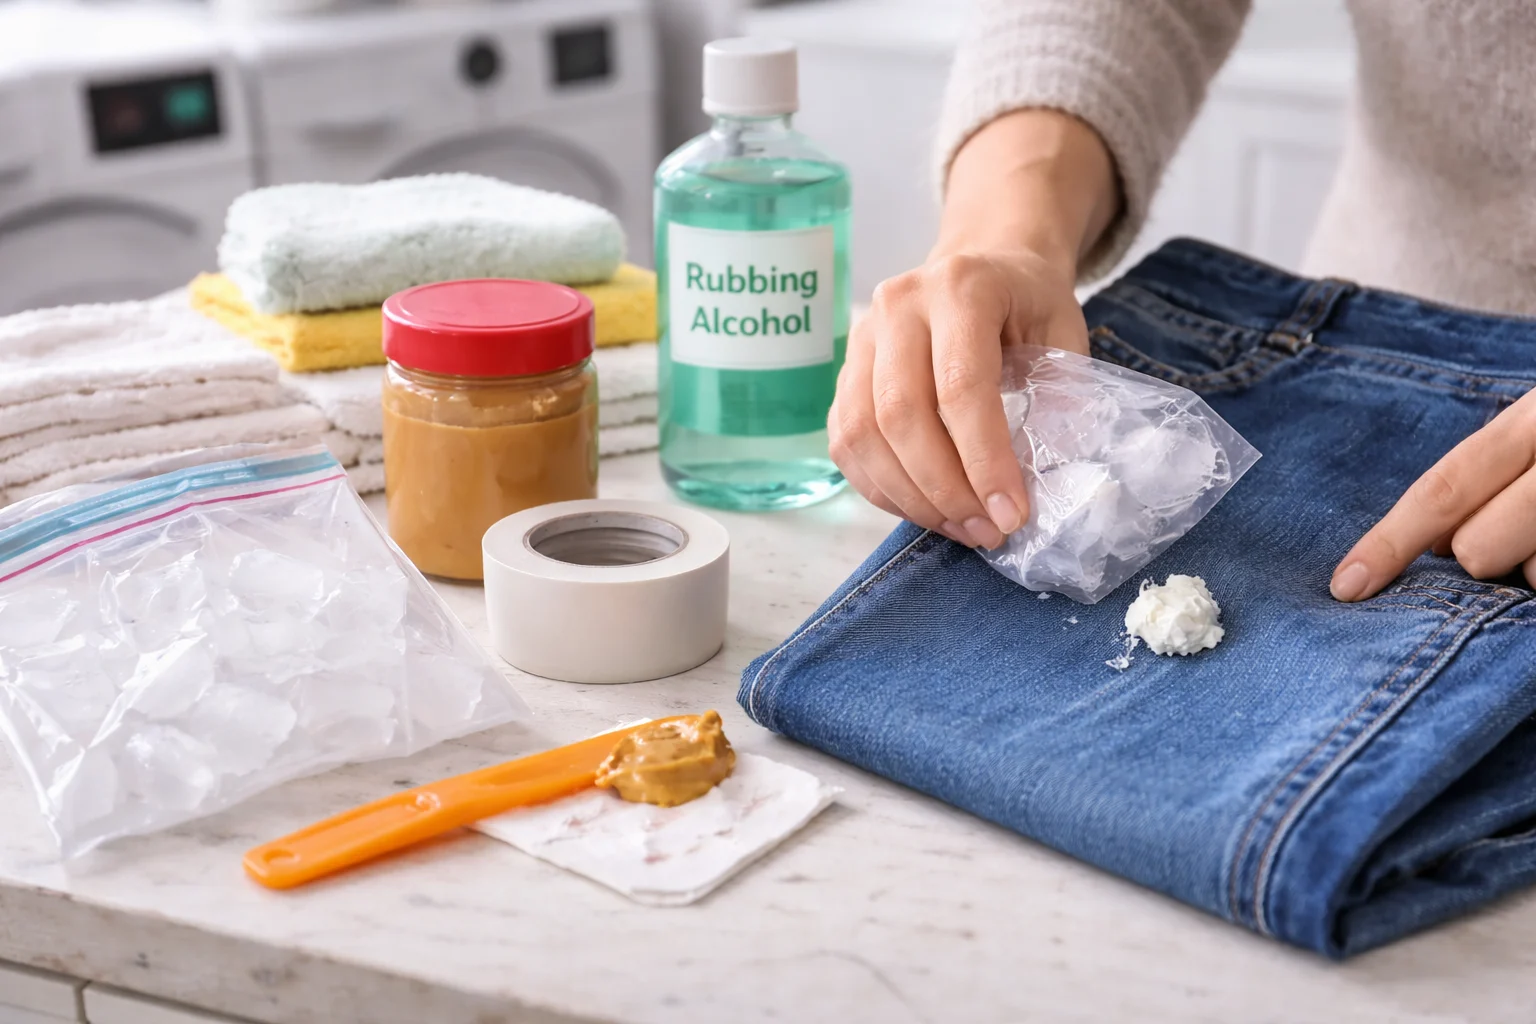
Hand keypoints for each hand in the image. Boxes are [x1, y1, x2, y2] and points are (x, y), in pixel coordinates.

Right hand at [827, 108, 1118, 548]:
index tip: (1011, 514)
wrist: (981, 264)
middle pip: (900, 416)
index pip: (960, 387)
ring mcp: (860, 338)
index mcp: (961, 288)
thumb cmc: (1026, 303)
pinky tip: (925, 508)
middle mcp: (898, 307)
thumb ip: (1062, 396)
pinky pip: (846, 444)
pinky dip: (882, 488)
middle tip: (986, 531)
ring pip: (863, 436)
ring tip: (961, 526)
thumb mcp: (1064, 332)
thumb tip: (1049, 476)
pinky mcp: (843, 373)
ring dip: (911, 498)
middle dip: (945, 489)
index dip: (983, 460)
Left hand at [1331, 388, 1535, 599]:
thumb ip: (1482, 474)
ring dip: (1532, 564)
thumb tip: (1437, 546)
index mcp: (1529, 421)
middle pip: (1476, 549)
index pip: (1442, 490)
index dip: (1389, 543)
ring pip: (1530, 572)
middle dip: (1477, 554)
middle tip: (1509, 528)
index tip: (1346, 584)